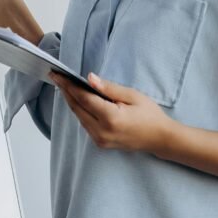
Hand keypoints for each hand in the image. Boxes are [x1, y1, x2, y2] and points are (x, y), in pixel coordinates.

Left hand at [49, 72, 181, 154]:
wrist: (160, 138)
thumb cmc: (150, 115)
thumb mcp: (132, 95)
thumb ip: (109, 88)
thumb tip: (89, 78)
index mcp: (111, 118)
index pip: (83, 99)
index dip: (69, 85)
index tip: (58, 75)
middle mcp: (102, 131)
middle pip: (77, 108)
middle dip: (66, 91)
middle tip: (56, 77)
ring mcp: (100, 139)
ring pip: (79, 117)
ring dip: (72, 101)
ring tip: (65, 85)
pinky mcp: (100, 142)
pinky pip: (85, 123)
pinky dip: (80, 110)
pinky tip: (78, 99)